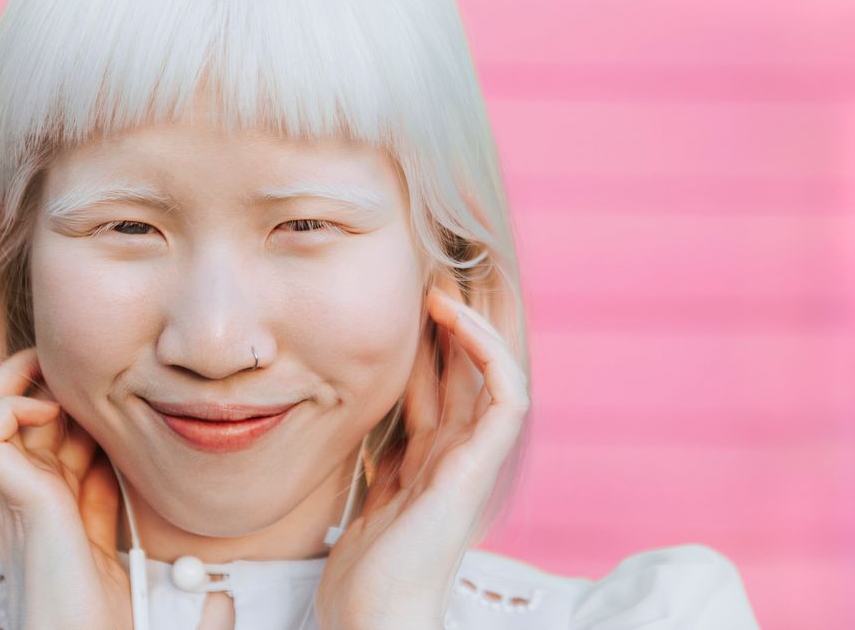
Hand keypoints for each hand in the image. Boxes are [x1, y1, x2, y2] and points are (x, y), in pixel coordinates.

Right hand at [0, 347, 130, 629]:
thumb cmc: (104, 603)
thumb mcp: (108, 530)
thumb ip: (103, 492)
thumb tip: (120, 449)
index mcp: (44, 494)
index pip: (39, 425)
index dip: (64, 395)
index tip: (103, 384)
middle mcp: (24, 488)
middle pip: (8, 409)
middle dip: (39, 374)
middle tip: (77, 366)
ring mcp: (16, 492)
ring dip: (14, 378)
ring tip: (54, 376)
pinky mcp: (18, 498)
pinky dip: (10, 407)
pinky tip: (49, 411)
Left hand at [314, 284, 530, 629]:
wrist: (373, 621)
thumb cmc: (365, 572)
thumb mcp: (368, 495)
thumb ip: (382, 457)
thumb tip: (366, 414)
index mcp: (429, 459)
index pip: (436, 384)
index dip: (425, 341)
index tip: (405, 300)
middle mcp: (455, 454)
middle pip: (463, 372)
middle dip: (450, 322)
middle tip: (430, 272)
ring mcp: (470, 460)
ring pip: (489, 375)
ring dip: (473, 325)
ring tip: (444, 284)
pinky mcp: (476, 468)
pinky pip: (503, 400)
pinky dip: (489, 355)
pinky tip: (459, 320)